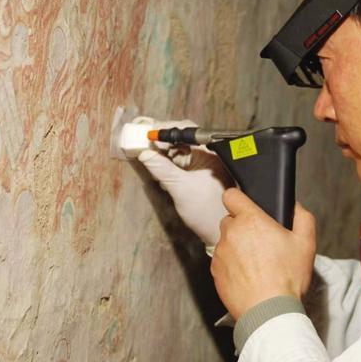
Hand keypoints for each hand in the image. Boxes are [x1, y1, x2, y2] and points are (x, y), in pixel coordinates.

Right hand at [138, 120, 232, 245]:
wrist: (216, 232)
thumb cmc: (206, 212)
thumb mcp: (179, 188)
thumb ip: (161, 169)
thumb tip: (144, 153)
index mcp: (210, 153)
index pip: (186, 130)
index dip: (165, 130)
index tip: (148, 133)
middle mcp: (209, 154)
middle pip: (182, 138)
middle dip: (162, 141)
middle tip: (144, 143)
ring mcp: (203, 163)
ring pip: (179, 149)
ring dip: (163, 152)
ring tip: (149, 156)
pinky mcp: (197, 173)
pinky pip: (180, 161)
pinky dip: (168, 162)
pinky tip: (159, 168)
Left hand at [211, 188, 315, 319]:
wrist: (270, 311)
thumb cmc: (287, 278)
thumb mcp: (306, 243)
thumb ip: (302, 217)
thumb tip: (293, 206)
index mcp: (250, 220)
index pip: (231, 195)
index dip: (239, 199)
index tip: (246, 207)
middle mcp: (231, 233)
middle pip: (231, 220)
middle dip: (243, 227)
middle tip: (261, 242)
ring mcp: (220, 253)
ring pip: (226, 242)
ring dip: (237, 247)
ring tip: (256, 264)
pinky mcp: (215, 272)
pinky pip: (222, 261)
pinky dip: (232, 265)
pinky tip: (248, 276)